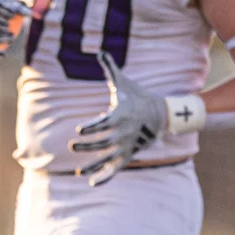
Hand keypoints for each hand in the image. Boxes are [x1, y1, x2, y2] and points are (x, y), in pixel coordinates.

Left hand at [72, 53, 165, 185]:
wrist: (162, 113)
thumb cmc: (136, 96)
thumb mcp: (123, 83)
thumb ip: (110, 69)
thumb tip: (100, 51)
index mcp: (121, 115)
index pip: (105, 122)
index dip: (93, 126)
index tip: (80, 129)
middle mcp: (124, 132)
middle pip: (103, 142)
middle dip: (88, 146)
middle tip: (72, 145)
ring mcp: (126, 145)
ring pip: (108, 158)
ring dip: (94, 166)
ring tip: (79, 172)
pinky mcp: (128, 154)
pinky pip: (116, 168)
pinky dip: (106, 177)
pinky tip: (92, 183)